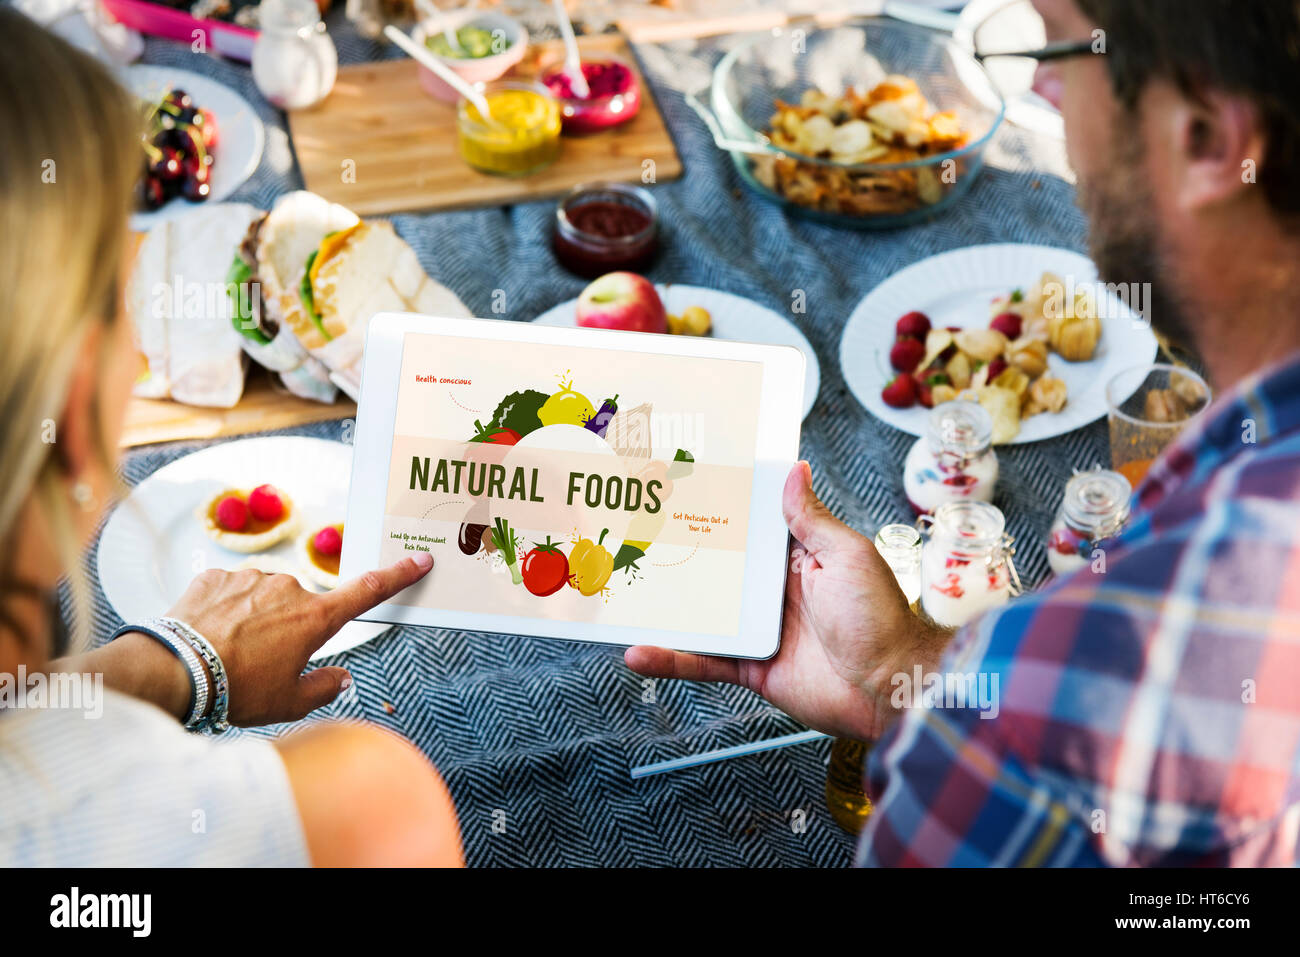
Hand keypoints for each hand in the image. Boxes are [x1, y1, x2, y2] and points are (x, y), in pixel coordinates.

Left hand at [164, 553, 433, 725]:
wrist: (173, 671)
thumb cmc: (237, 690)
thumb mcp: (288, 702)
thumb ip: (323, 688)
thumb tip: (342, 677)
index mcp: (315, 617)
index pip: (368, 591)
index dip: (398, 576)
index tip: (420, 559)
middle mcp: (288, 587)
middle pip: (301, 606)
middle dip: (287, 628)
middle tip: (259, 662)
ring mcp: (250, 578)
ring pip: (263, 597)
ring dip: (253, 618)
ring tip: (227, 651)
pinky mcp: (215, 576)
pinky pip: (229, 591)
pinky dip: (224, 611)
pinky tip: (208, 635)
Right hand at [624, 462, 950, 739]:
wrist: (889, 689)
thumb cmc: (880, 619)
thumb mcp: (846, 556)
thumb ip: (811, 520)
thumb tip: (795, 471)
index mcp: (797, 559)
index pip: (750, 529)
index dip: (718, 510)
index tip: (679, 486)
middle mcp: (774, 592)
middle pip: (717, 569)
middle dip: (677, 552)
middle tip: (629, 531)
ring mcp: (760, 630)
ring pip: (702, 614)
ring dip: (664, 606)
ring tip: (619, 591)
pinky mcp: (751, 668)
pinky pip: (704, 661)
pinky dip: (671, 658)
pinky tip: (639, 653)